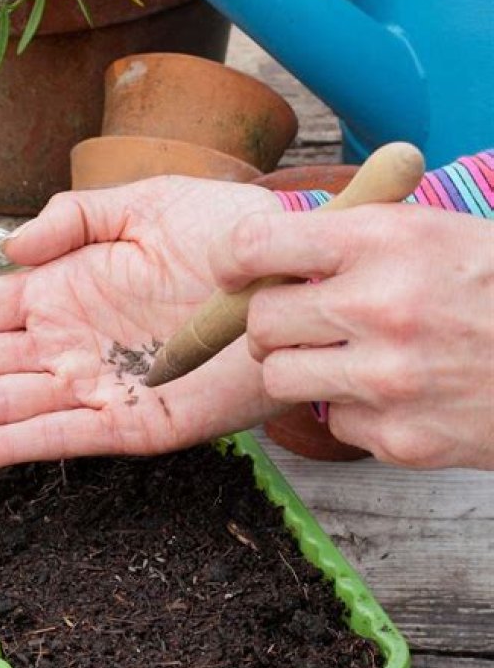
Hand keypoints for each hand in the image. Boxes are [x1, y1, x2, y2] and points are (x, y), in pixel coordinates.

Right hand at [0, 177, 284, 467]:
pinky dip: (11, 444)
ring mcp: (100, 384)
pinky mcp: (138, 422)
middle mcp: (71, 341)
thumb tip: (13, 248)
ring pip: (2, 402)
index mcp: (67, 290)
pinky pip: (64, 436)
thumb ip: (74, 219)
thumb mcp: (143, 205)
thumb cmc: (228, 234)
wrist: (294, 272)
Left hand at [209, 204, 493, 468]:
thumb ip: (351, 237)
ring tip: (345, 356)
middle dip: (270, 321)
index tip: (238, 271)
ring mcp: (388, 378)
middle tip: (301, 321)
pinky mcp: (400, 437)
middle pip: (259, 321)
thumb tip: (266, 251)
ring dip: (300, 368)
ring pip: (279, 378)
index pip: (257, 243)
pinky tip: (394, 391)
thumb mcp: (432, 231)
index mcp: (384, 241)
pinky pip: (333, 421)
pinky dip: (352, 408)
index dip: (235, 260)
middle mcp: (379, 307)